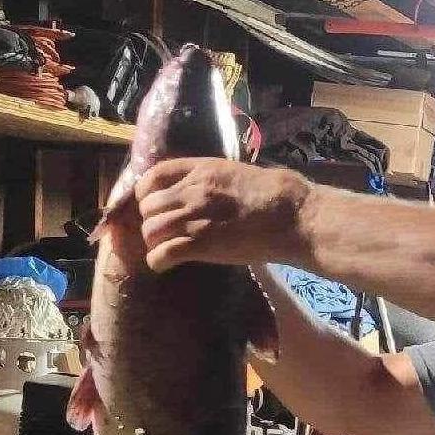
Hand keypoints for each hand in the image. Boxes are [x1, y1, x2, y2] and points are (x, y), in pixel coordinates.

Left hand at [135, 158, 309, 272]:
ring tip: (164, 250)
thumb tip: (192, 190)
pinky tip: (164, 265)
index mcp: (198, 170)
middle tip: (162, 233)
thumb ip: (207, 180)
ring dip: (154, 243)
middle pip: (148, 206)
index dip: (146, 193)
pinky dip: (158, 262)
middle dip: (150, 221)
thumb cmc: (269, 196)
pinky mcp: (201, 244)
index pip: (153, 175)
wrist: (288, 215)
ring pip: (151, 230)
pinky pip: (163, 254)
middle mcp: (191, 191)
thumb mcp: (231, 173)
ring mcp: (194, 218)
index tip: (153, 205)